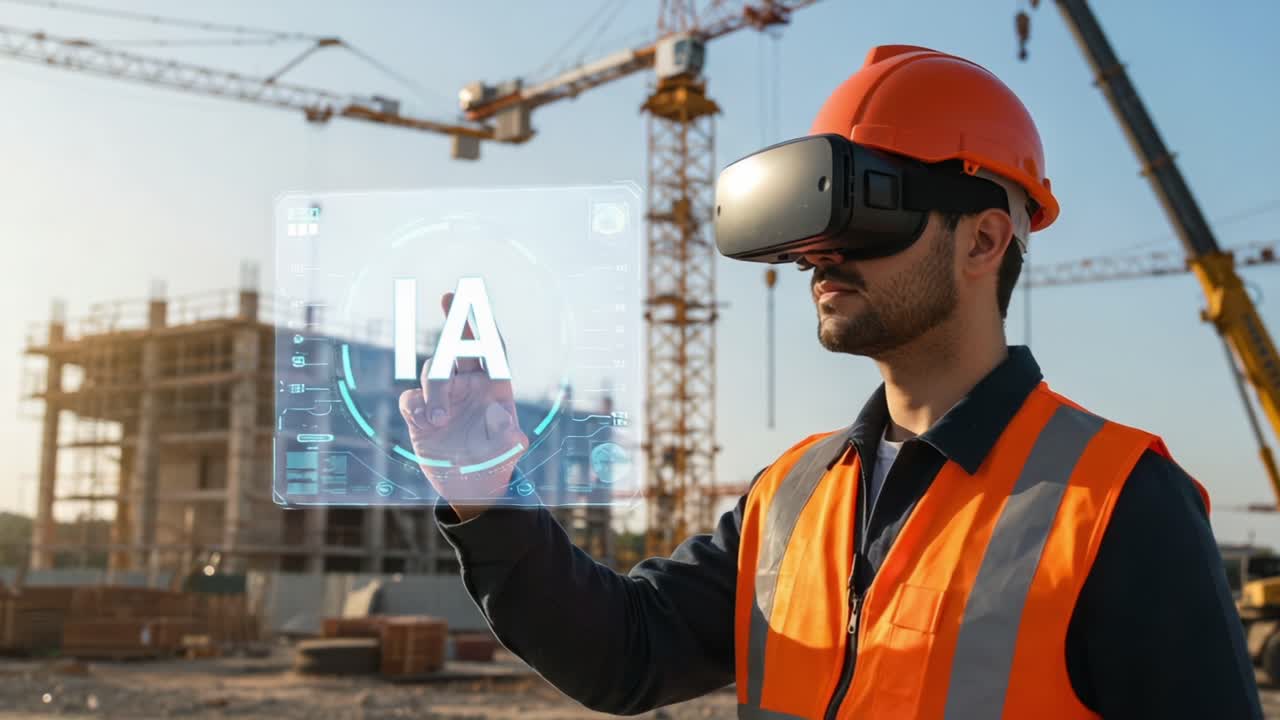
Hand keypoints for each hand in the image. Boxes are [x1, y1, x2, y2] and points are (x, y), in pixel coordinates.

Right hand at [399, 292, 527, 519]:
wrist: (470, 487)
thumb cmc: (495, 465)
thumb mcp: (508, 455)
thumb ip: (509, 438)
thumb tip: (506, 420)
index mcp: (495, 388)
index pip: (490, 349)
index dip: (483, 323)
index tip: (470, 299)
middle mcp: (469, 386)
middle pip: (458, 347)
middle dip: (454, 323)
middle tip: (449, 298)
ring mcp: (444, 397)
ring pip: (433, 372)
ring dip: (434, 392)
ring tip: (439, 422)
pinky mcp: (421, 413)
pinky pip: (412, 398)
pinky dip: (415, 407)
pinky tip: (424, 425)